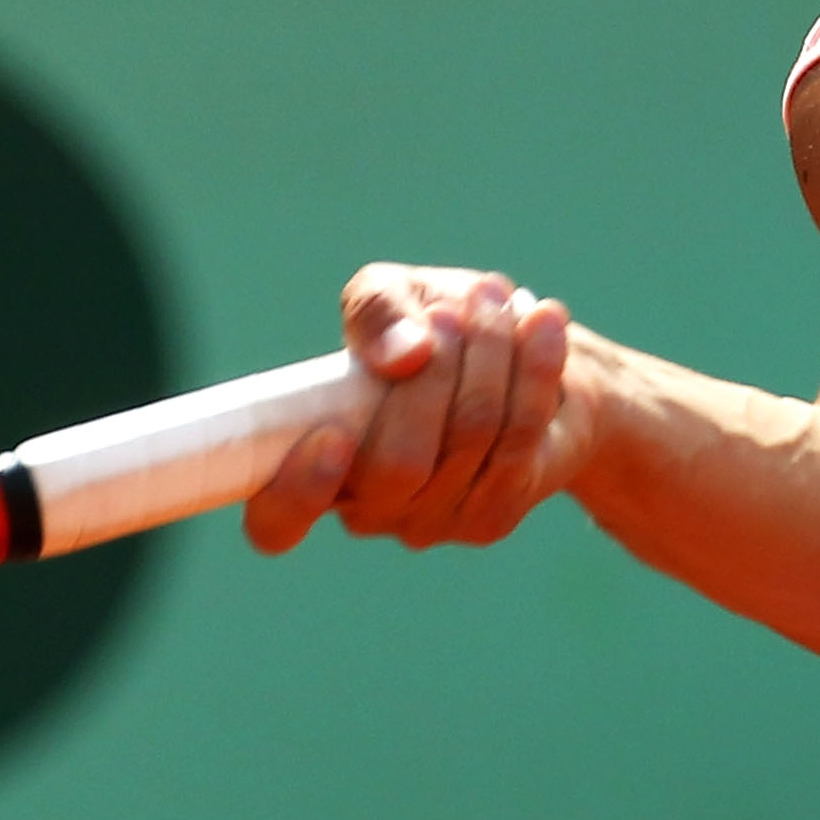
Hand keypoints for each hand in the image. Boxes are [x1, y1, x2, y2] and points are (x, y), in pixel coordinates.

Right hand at [241, 264, 587, 553]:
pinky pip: (518, 441)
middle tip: (453, 309)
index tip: (332, 437)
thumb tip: (405, 354)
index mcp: (305, 464)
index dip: (298, 493)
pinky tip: (542, 321)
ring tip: (497, 297)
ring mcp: (426, 522)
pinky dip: (533, 370)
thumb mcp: (390, 296)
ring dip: (490, 354)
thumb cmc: (429, 326)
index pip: (277, 520)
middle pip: (398, 463)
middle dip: (436, 372)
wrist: (520, 356)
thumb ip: (377, 310)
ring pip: (467, 439)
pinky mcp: (489, 519)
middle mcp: (362, 507)